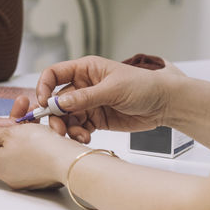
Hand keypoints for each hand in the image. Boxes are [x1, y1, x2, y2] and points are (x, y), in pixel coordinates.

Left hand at [0, 123, 78, 189]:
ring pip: (25, 148)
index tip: (8, 120)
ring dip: (32, 130)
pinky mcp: (43, 177)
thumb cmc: (38, 147)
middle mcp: (9, 175)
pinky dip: (43, 142)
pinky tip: (51, 130)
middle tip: (25, 108)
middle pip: (8, 145)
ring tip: (41, 116)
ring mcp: (27, 178)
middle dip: (17, 125)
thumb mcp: (9, 132)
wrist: (67, 162)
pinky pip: (39, 155)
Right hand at [24, 55, 176, 141]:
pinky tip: (86, 139)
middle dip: (55, 115)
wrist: (166, 104)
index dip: (44, 87)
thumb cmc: (144, 86)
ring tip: (78, 137)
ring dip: (68, 128)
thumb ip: (85, 97)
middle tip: (58, 130)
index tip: (43, 103)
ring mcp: (89, 104)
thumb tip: (59, 102)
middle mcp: (83, 86)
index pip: (54, 74)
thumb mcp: (113, 89)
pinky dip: (79, 135)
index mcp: (85, 70)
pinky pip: (80, 128)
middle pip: (57, 100)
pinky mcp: (97, 120)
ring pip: (67, 117)